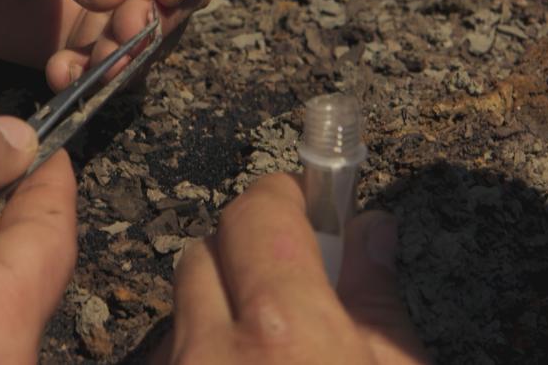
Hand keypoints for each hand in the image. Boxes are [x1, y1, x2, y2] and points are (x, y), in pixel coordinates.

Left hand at [155, 174, 429, 363]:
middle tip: (292, 278)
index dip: (282, 198)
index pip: (254, 214)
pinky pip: (168, 355)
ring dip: (217, 308)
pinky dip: (199, 352)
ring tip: (267, 345)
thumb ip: (378, 300)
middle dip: (245, 251)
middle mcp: (210, 355)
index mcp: (282, 333)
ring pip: (179, 311)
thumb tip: (369, 230)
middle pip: (204, 253)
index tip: (303, 203)